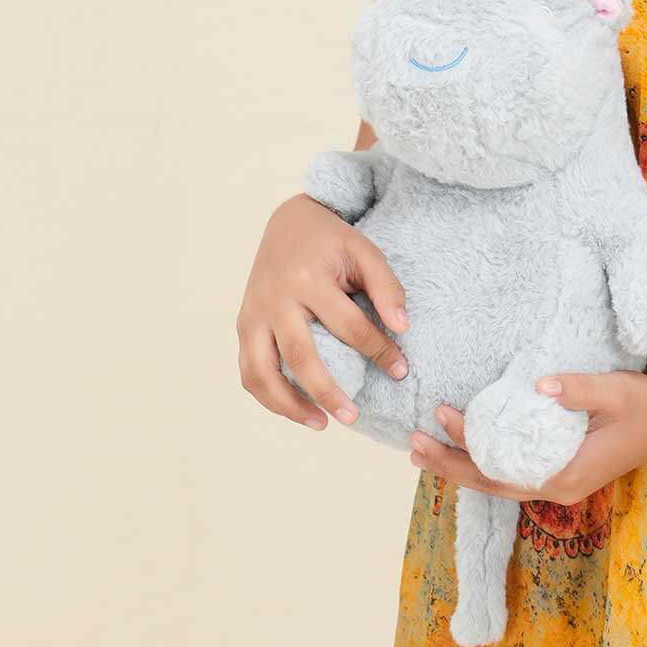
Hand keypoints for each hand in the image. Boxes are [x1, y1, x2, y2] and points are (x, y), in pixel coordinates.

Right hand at [237, 193, 409, 429]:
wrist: (287, 222)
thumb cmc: (331, 241)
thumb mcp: (364, 251)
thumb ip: (387, 287)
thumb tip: (402, 329)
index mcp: (307, 278)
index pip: (348, 326)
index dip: (379, 351)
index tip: (401, 370)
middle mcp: (274, 299)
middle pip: (300, 357)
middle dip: (327, 393)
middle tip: (354, 417)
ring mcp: (253, 314)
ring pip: (261, 372)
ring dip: (288, 405)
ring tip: (320, 424)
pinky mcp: (243, 325)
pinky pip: (248, 371)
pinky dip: (267, 396)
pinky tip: (294, 409)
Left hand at [409, 370, 646, 504]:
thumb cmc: (643, 405)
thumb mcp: (613, 391)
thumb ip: (577, 388)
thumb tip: (540, 383)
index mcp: (566, 474)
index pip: (502, 467)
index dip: (467, 447)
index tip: (443, 415)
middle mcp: (558, 488)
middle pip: (492, 485)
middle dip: (450, 467)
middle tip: (412, 447)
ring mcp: (560, 485)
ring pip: (500, 484)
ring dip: (462, 469)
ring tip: (425, 454)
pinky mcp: (562, 475)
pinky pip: (514, 476)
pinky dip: (485, 466)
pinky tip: (465, 452)